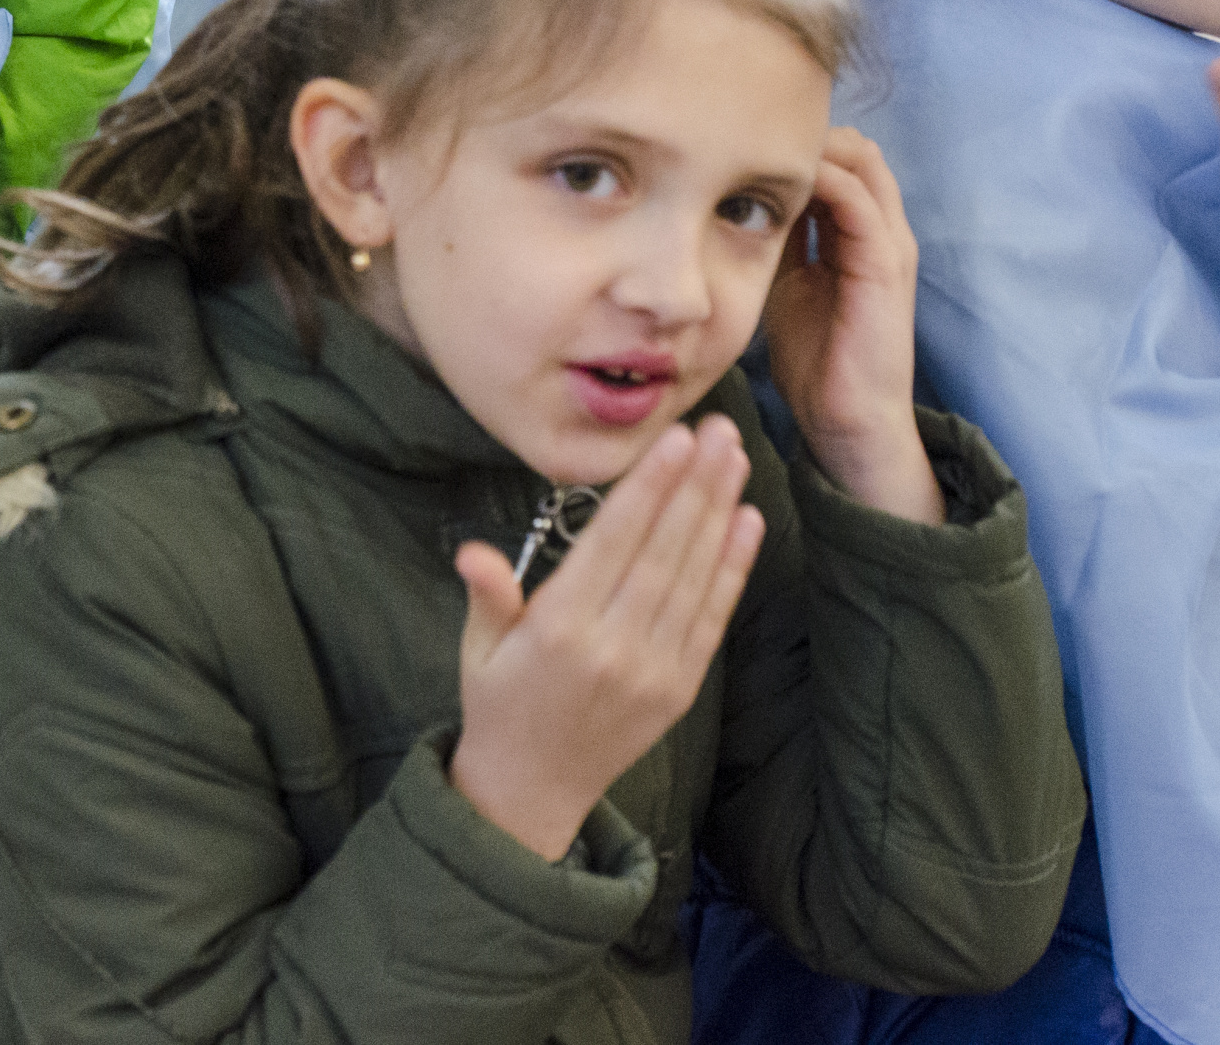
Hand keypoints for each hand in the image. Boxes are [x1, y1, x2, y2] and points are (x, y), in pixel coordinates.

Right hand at [448, 416, 764, 861]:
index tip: (676, 439)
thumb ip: (488, 596)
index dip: (649, 489)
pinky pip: (712, 619)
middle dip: (694, 485)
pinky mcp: (680, 689)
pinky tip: (746, 523)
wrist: (532, 790)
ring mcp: (654, 671)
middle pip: (664, 552)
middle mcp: (613, 648)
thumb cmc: (498, 702)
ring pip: (694, 578)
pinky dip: (733, 569)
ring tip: (736, 459)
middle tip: (720, 429)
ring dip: (720, 514)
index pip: (614, 543)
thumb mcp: (477, 648)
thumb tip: (473, 554)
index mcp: (558, 630)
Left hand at [760, 128, 944, 523]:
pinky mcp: (884, 265)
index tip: (736, 145)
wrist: (846, 419)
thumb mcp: (786, 283)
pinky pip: (858, 202)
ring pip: (862, 162)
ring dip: (811, 149)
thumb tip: (731, 205)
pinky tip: (774, 182)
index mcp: (859, 234)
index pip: (839, 161)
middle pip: (855, 149)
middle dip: (804, 136)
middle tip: (742, 140)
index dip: (794, 147)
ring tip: (754, 150)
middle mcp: (881, 230)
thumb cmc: (816, 359)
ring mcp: (888, 244)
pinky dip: (820, 180)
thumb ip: (778, 242)